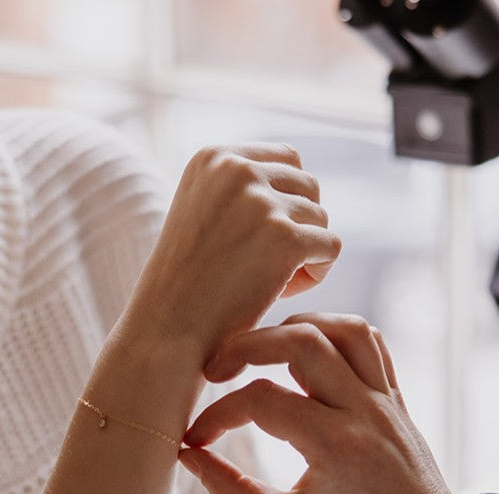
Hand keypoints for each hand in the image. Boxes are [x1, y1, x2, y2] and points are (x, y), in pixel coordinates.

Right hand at [127, 144, 341, 363]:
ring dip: (305, 253)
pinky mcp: (284, 238)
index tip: (261, 241)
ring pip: (320, 218)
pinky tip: (284, 292)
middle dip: (298, 227)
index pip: (287, 159)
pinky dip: (317, 273)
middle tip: (268, 267)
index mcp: (216, 157)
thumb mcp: (202, 213)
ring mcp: (261, 202)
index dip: (285, 202)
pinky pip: (330, 247)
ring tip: (270, 282)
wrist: (168, 330)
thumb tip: (304, 184)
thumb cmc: (188, 283)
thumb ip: (242, 189)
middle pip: (308, 186)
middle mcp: (238, 169)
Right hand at [178, 313, 473, 493]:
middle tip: (217, 369)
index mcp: (335, 446)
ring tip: (262, 351)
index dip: (218, 415)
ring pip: (341, 328)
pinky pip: (370, 342)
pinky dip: (334, 332)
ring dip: (293, 328)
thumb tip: (190, 457)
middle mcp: (363, 411)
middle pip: (301, 340)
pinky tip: (308, 350)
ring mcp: (384, 398)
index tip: (199, 437)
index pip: (261, 401)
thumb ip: (233, 492)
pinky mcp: (395, 396)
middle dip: (247, 345)